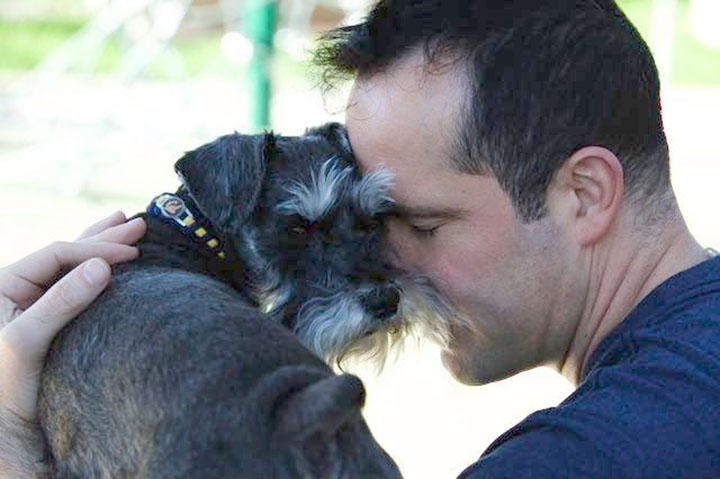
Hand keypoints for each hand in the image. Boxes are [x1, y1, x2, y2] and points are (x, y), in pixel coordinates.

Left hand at [0, 211, 145, 476]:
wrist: (8, 425)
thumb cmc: (8, 387)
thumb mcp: (28, 341)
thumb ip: (61, 301)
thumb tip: (101, 266)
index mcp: (5, 284)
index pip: (57, 254)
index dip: (96, 249)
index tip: (131, 254)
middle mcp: (19, 288)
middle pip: (67, 253)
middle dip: (104, 238)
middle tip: (138, 225)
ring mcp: (36, 302)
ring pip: (74, 265)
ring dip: (102, 245)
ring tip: (127, 224)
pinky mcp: (52, 317)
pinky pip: (78, 284)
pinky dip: (98, 269)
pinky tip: (110, 259)